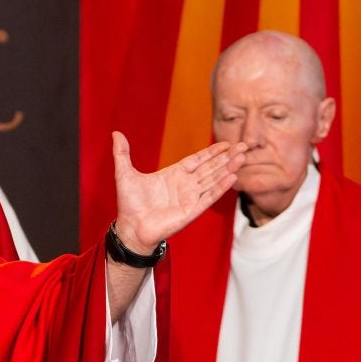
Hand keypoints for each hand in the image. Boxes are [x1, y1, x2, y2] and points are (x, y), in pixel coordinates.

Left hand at [111, 132, 240, 252]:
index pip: (198, 160)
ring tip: (243, 157)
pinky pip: (209, 196)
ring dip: (228, 168)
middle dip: (227, 157)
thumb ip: (122, 153)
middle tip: (244, 145)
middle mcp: (185, 185)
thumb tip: (115, 133)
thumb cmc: (129, 204)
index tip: (226, 144)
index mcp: (173, 175)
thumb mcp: (124, 174)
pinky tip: (232, 177)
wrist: (131, 228)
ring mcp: (190, 197)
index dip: (212, 152)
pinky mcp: (192, 210)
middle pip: (211, 167)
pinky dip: (221, 187)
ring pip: (213, 179)